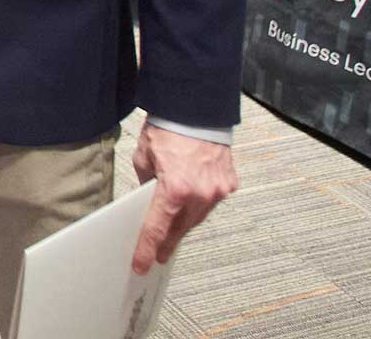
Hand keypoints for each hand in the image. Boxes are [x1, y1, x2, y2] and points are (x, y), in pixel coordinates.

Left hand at [130, 122, 236, 273]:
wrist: (195, 107)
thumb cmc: (168, 127)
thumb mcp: (144, 158)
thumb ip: (147, 184)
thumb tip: (149, 199)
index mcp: (175, 188)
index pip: (157, 228)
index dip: (147, 249)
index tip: (142, 263)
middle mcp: (200, 193)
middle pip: (180, 228)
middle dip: (168, 241)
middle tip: (158, 253)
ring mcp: (217, 189)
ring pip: (198, 217)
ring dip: (184, 223)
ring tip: (172, 229)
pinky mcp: (228, 182)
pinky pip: (211, 201)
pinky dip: (200, 204)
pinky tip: (191, 204)